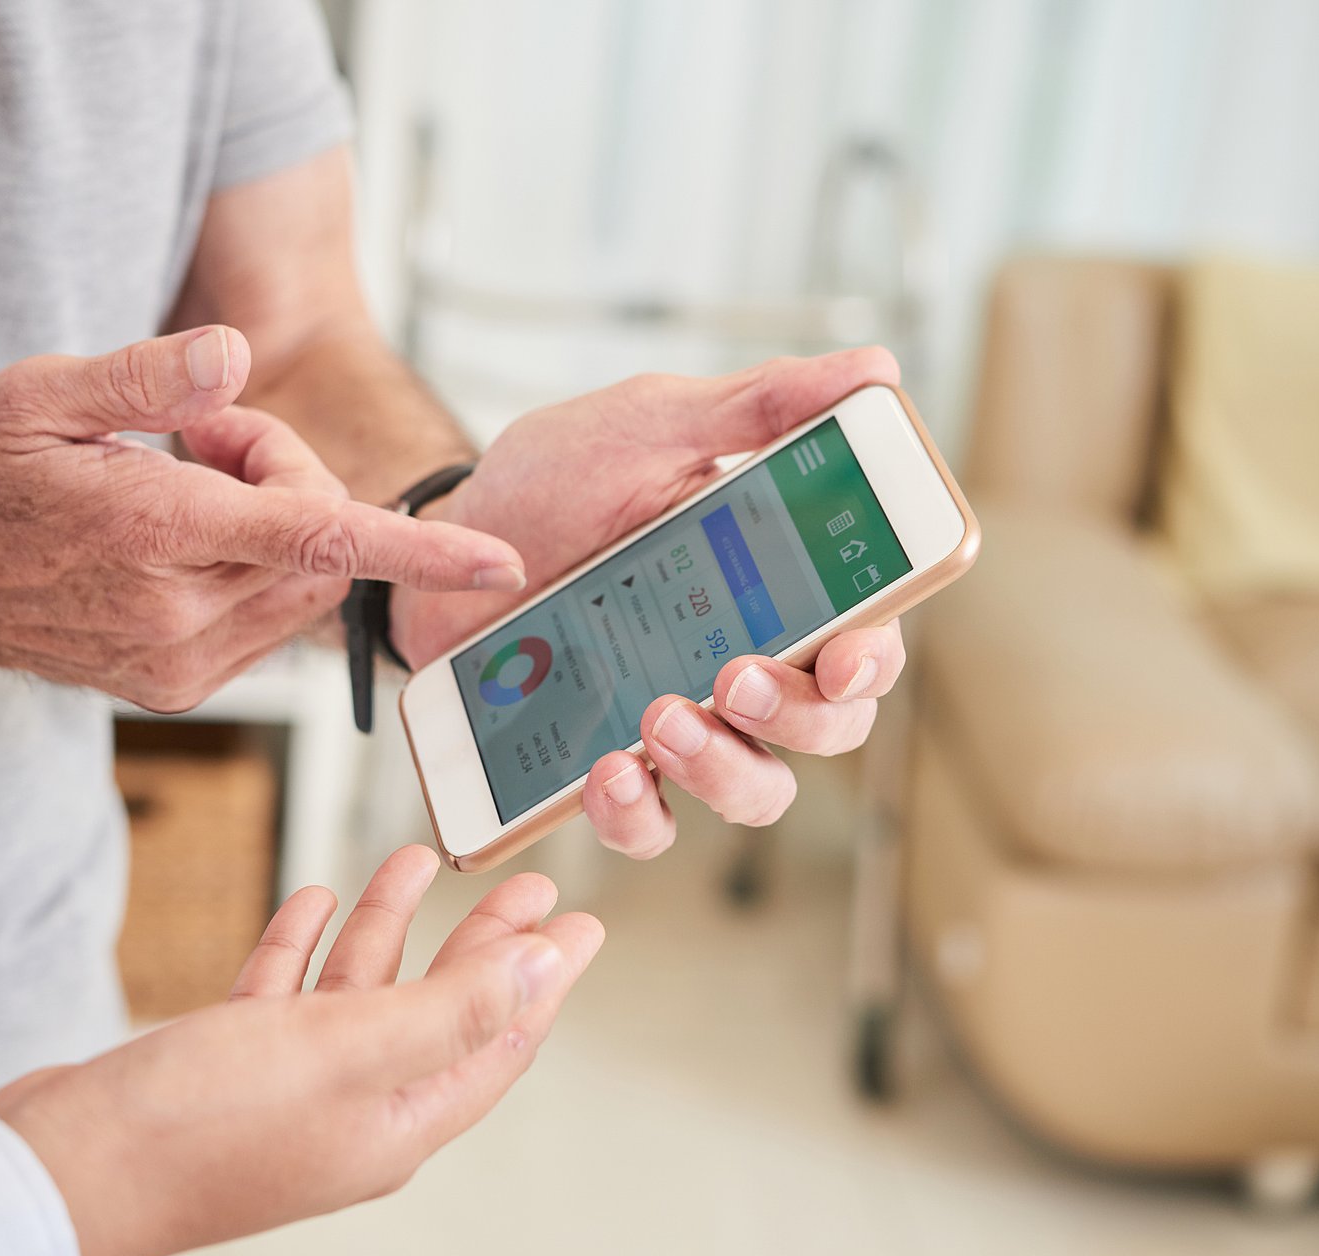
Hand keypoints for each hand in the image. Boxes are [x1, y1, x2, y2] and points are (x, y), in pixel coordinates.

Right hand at [0, 326, 522, 710]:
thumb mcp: (38, 393)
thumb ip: (147, 374)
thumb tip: (237, 355)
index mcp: (153, 534)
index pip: (318, 537)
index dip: (421, 551)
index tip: (502, 565)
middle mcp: (177, 616)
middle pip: (323, 540)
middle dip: (292, 475)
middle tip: (201, 434)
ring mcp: (180, 664)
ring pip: (306, 582)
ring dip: (278, 521)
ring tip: (181, 480)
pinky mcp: (177, 686)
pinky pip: (270, 616)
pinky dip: (257, 565)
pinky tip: (181, 535)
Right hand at [0, 845, 602, 1255]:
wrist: (55, 1169)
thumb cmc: (198, 1124)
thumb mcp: (348, 1050)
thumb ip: (451, 1011)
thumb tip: (544, 975)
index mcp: (398, 1120)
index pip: (497, 1040)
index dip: (543, 979)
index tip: (581, 925)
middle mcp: (352, 1109)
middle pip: (439, 1010)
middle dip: (483, 943)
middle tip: (526, 881)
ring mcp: (288, 1091)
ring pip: (358, 995)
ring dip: (388, 927)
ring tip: (418, 860)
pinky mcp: (226, 1068)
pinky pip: (283, 998)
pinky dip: (303, 946)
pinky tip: (312, 899)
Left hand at [390, 349, 909, 857]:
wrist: (444, 537)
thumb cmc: (556, 479)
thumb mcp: (652, 425)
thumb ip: (760, 407)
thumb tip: (873, 369)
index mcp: (778, 582)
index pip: (865, 636)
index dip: (875, 660)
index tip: (847, 659)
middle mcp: (746, 660)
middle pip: (830, 726)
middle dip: (798, 717)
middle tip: (731, 677)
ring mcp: (682, 721)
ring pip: (757, 790)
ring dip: (725, 771)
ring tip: (659, 719)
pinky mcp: (612, 766)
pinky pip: (652, 824)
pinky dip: (638, 813)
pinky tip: (607, 770)